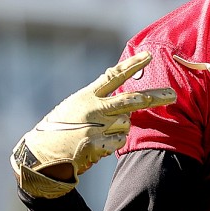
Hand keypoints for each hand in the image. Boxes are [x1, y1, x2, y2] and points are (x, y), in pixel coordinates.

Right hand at [10, 52, 175, 198]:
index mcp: (86, 95)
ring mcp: (94, 126)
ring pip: (126, 123)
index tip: (149, 55)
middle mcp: (92, 108)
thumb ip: (98, 99)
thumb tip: (127, 96)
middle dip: (154, 97)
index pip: (113, 75)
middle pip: (130, 99)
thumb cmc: (58, 129)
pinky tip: (97, 146)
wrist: (37, 155)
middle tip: (172, 95)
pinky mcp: (94, 144)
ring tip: (101, 133)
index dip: (132, 65)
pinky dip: (113, 143)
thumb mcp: (74, 106)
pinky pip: (119, 141)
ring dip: (120, 128)